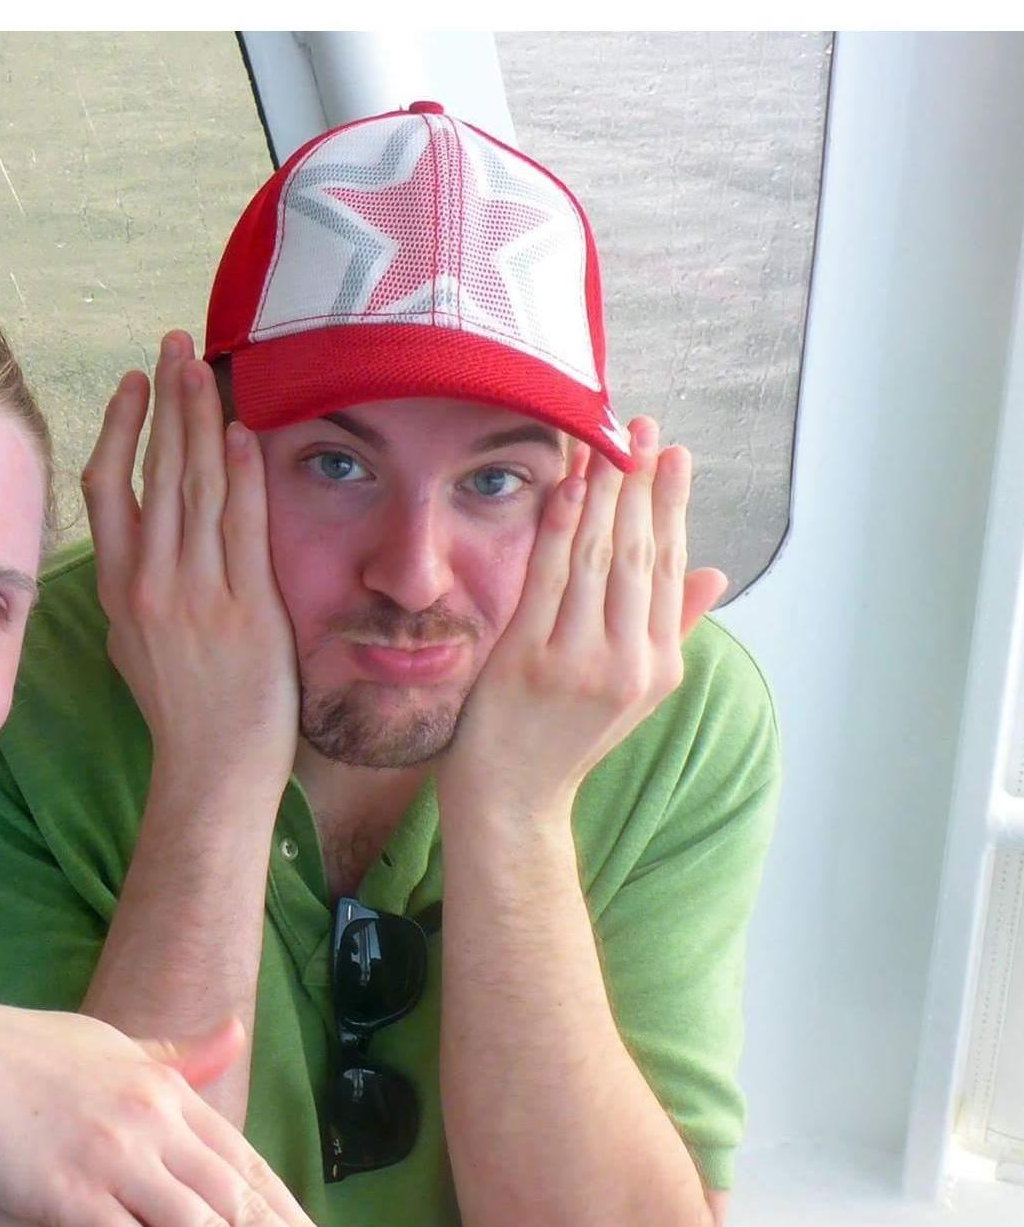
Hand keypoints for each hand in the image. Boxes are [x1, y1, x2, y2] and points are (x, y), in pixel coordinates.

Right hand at [0, 1005, 374, 1226]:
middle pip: (242, 1205)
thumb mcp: (113, 1046)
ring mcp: (115, 1159)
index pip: (248, 1167)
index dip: (295, 1221)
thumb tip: (234, 1035)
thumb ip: (178, 1057)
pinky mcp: (70, 1195)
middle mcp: (154, 1123)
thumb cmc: (25, 1055)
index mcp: (167, 1093)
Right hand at [83, 330, 297, 793]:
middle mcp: (151, 586)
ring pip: (195, 489)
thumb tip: (134, 545)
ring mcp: (196, 596)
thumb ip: (133, 589)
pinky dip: (240, 476)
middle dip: (166, 402)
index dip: (122, 429)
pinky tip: (241, 434)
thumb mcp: (133, 646)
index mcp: (120, 590)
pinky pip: (240, 528)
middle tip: (175, 344)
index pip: (110, 489)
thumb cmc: (179, 711)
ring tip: (204, 369)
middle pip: (155, 473)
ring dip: (200, 421)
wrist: (211, 768)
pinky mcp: (243, 610)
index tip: (135, 384)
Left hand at [441, 417, 726, 825]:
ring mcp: (578, 663)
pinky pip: (548, 578)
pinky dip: (559, 527)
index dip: (671, 506)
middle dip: (641, 484)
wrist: (512, 799)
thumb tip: (713, 572)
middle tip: (642, 427)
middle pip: (638, 554)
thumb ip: (671, 629)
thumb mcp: (632, 691)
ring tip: (607, 442)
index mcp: (658, 667)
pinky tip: (567, 486)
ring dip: (603, 492)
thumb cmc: (562, 739)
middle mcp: (627, 663)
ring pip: (597, 558)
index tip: (674, 455)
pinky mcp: (528, 661)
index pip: (669, 569)